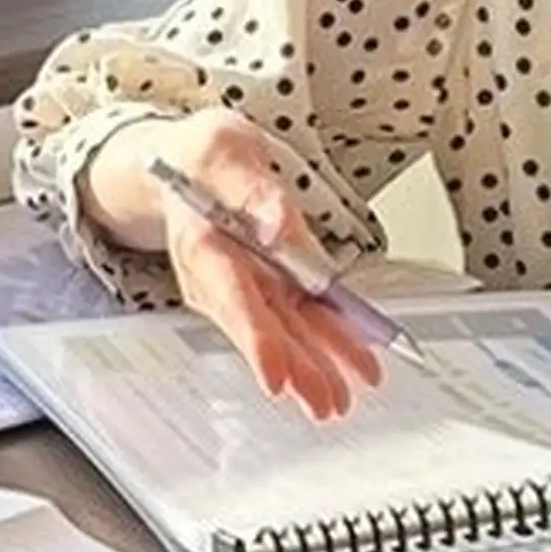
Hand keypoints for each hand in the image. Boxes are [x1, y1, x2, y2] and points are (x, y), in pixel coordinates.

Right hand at [81, 109, 379, 420]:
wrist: (195, 163)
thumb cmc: (204, 155)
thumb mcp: (223, 150)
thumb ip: (248, 187)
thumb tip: (276, 222)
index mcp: (202, 244)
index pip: (230, 298)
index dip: (256, 340)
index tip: (276, 376)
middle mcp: (222, 276)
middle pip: (262, 328)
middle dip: (295, 367)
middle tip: (325, 401)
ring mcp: (248, 285)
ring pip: (286, 331)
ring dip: (315, 366)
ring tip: (341, 398)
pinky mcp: (272, 286)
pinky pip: (304, 317)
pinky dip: (330, 342)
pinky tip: (356, 363)